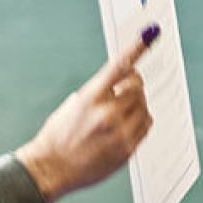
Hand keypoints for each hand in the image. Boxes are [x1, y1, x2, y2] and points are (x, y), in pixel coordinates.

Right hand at [16, 31, 157, 202]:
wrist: (52, 168)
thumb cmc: (59, 136)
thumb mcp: (74, 105)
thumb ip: (99, 94)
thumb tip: (122, 84)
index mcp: (91, 98)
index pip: (118, 66)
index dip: (136, 48)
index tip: (150, 34)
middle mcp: (107, 114)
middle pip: (137, 87)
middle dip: (134, 85)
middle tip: (126, 89)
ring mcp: (119, 133)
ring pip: (144, 107)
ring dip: (137, 104)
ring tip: (122, 111)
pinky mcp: (127, 149)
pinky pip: (146, 126)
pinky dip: (141, 120)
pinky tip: (128, 124)